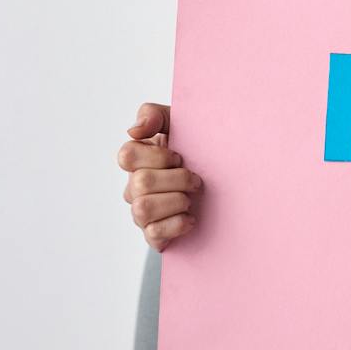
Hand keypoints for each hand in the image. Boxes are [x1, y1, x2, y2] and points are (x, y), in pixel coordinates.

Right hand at [117, 102, 202, 251]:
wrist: (224, 182)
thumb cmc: (196, 149)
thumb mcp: (180, 124)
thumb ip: (154, 115)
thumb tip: (134, 130)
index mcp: (139, 158)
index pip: (126, 155)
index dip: (156, 156)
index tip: (179, 156)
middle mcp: (135, 185)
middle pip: (140, 183)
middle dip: (176, 179)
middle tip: (195, 179)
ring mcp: (141, 211)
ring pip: (142, 209)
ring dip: (175, 201)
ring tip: (191, 198)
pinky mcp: (153, 234)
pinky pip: (153, 234)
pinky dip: (176, 224)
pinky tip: (191, 218)